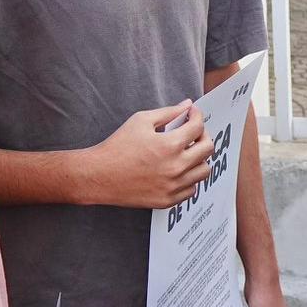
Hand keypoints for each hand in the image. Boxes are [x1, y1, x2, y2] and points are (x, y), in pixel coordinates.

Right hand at [74, 100, 211, 207]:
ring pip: (204, 171)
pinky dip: (189, 178)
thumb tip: (187, 105)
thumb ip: (168, 112)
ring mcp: (172, 186)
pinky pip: (191, 189)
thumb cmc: (117, 146)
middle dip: (203, 135)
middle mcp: (175, 167)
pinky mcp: (167, 200)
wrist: (98, 175)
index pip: (198, 127)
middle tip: (193, 132)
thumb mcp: (141, 121)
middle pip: (208, 149)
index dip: (197, 116)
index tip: (193, 114)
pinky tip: (177, 170)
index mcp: (170, 145)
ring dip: (199, 158)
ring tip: (186, 152)